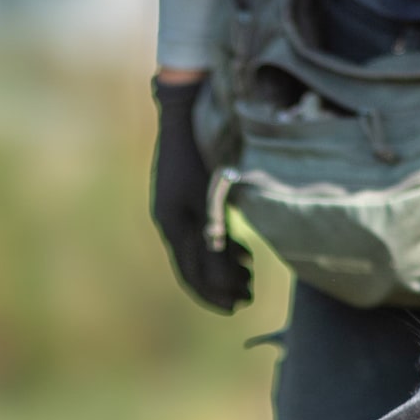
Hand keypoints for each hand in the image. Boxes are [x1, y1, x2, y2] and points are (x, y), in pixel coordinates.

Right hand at [152, 75, 250, 313]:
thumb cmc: (202, 156)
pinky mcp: (184, 196)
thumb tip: (221, 281)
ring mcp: (176, 208)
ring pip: (198, 250)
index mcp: (173, 225)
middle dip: (220, 285)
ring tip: (248, 275)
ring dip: (223, 267)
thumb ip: (215, 241)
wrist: (185, 114)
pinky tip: (240, 251)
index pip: (191, 274)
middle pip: (193, 266)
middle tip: (248, 297)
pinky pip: (200, 232)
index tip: (238, 306)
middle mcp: (171, 221)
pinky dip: (221, 246)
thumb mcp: (212, 202)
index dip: (214, 294)